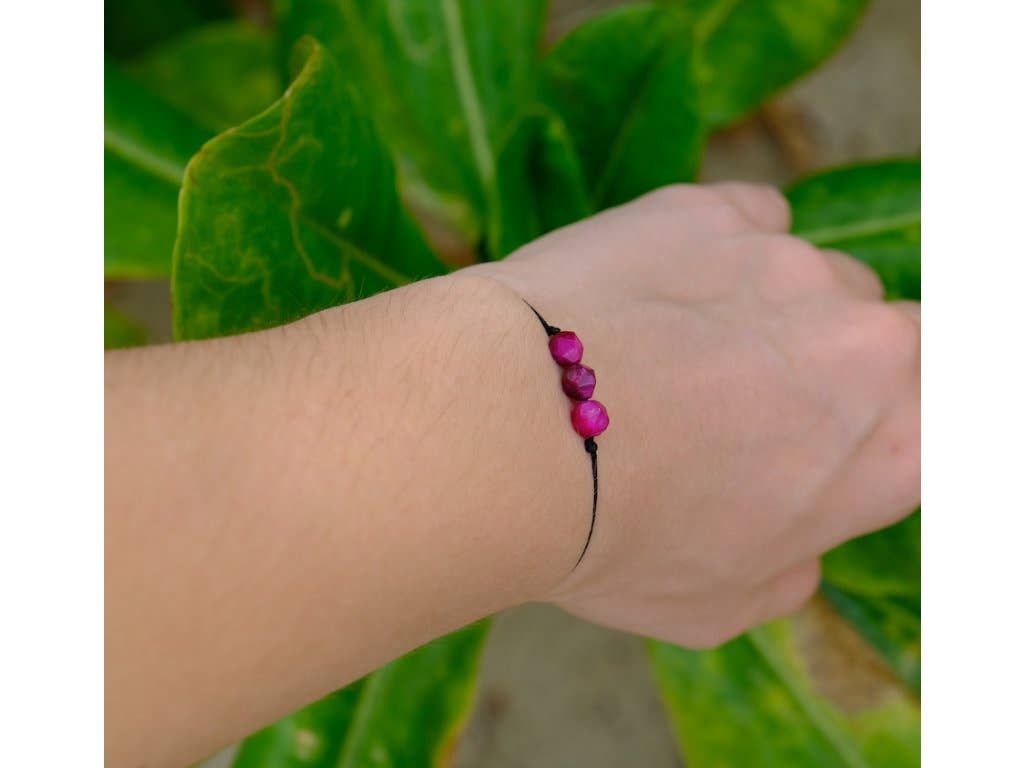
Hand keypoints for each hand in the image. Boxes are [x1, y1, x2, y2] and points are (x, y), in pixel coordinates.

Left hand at [464, 183, 919, 647]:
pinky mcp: (711, 211)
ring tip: (668, 354)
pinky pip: (746, 219)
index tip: (835, 429)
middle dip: (830, 366)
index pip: (940, 412)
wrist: (513, 435)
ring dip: (763, 310)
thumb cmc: (613, 537)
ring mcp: (788, 265)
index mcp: (893, 449)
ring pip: (809, 277)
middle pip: (884, 338)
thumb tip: (795, 549)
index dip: (886, 421)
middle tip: (742, 401)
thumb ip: (785, 570)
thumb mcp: (716, 605)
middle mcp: (867, 345)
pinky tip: (653, 293)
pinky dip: (716, 249)